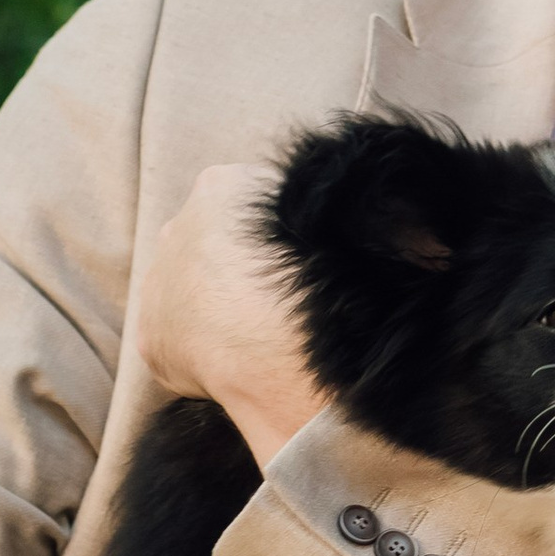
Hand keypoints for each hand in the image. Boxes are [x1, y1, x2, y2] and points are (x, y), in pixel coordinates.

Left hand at [132, 160, 325, 467]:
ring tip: (261, 342)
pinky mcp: (151, 338)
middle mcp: (177, 226)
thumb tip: (403, 233)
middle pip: (210, 250)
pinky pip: (178, 347)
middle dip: (237, 270)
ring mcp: (158, 283)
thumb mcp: (340, 218)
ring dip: (217, 315)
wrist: (281, 334)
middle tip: (278, 304)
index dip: (278, 237)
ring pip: (189, 297)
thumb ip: (342, 216)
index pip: (247, 206)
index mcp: (221, 187)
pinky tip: (238, 369)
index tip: (300, 263)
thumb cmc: (320, 271)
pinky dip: (203, 360)